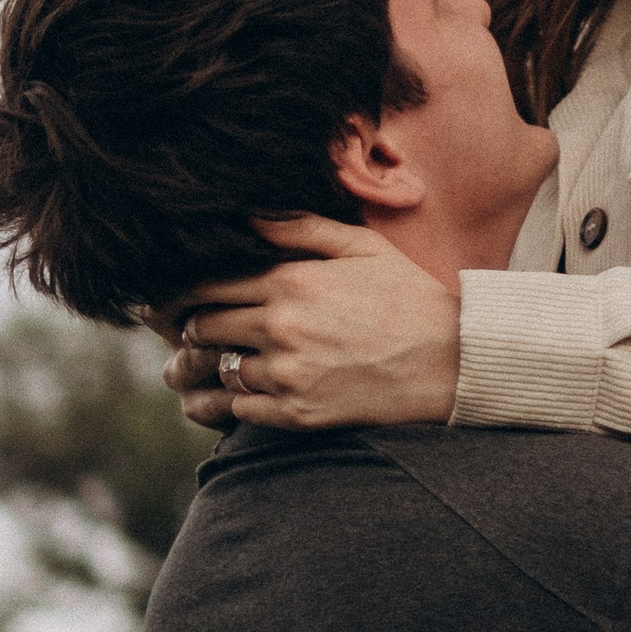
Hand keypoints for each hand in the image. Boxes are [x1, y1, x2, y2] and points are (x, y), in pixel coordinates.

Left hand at [161, 219, 461, 431]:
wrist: (453, 362)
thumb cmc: (409, 297)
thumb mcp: (362, 246)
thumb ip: (300, 228)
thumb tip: (245, 216)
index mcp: (291, 281)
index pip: (207, 286)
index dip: (183, 293)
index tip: (177, 299)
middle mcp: (282, 328)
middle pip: (203, 328)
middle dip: (193, 328)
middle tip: (192, 331)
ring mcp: (289, 374)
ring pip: (217, 370)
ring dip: (207, 368)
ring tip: (202, 367)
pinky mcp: (299, 414)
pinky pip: (238, 410)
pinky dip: (226, 404)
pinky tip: (227, 397)